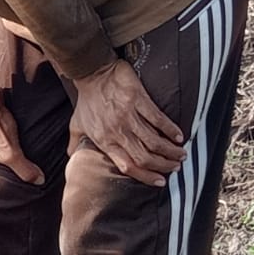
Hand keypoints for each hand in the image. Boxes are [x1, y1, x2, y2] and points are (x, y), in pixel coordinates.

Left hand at [71, 59, 184, 185]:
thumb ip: (76, 144)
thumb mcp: (76, 125)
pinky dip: (170, 129)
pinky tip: (178, 135)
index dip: (145, 176)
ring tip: (180, 154)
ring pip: (154, 140)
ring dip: (170, 150)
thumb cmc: (86, 101)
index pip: (127, 166)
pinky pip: (158, 118)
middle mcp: (117, 132)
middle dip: (163, 165)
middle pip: (145, 156)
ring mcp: (128, 116)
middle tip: (175, 166)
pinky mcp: (138, 100)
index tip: (160, 181)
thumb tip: (73, 158)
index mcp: (104, 141)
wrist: (91, 73)